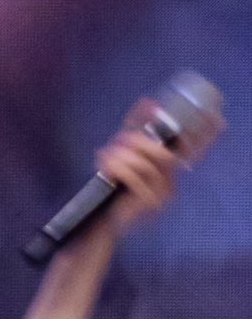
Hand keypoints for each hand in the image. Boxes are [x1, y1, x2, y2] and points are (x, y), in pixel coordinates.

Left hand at [96, 84, 225, 221]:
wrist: (102, 219)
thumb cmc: (115, 184)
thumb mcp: (124, 153)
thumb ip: (135, 129)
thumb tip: (149, 100)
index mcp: (169, 170)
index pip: (193, 151)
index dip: (205, 137)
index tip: (215, 120)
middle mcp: (171, 182)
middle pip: (164, 153)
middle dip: (137, 141)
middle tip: (118, 140)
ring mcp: (162, 195)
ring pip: (145, 164)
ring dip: (120, 156)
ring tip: (106, 157)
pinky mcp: (148, 205)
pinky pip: (134, 178)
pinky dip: (116, 168)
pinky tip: (105, 167)